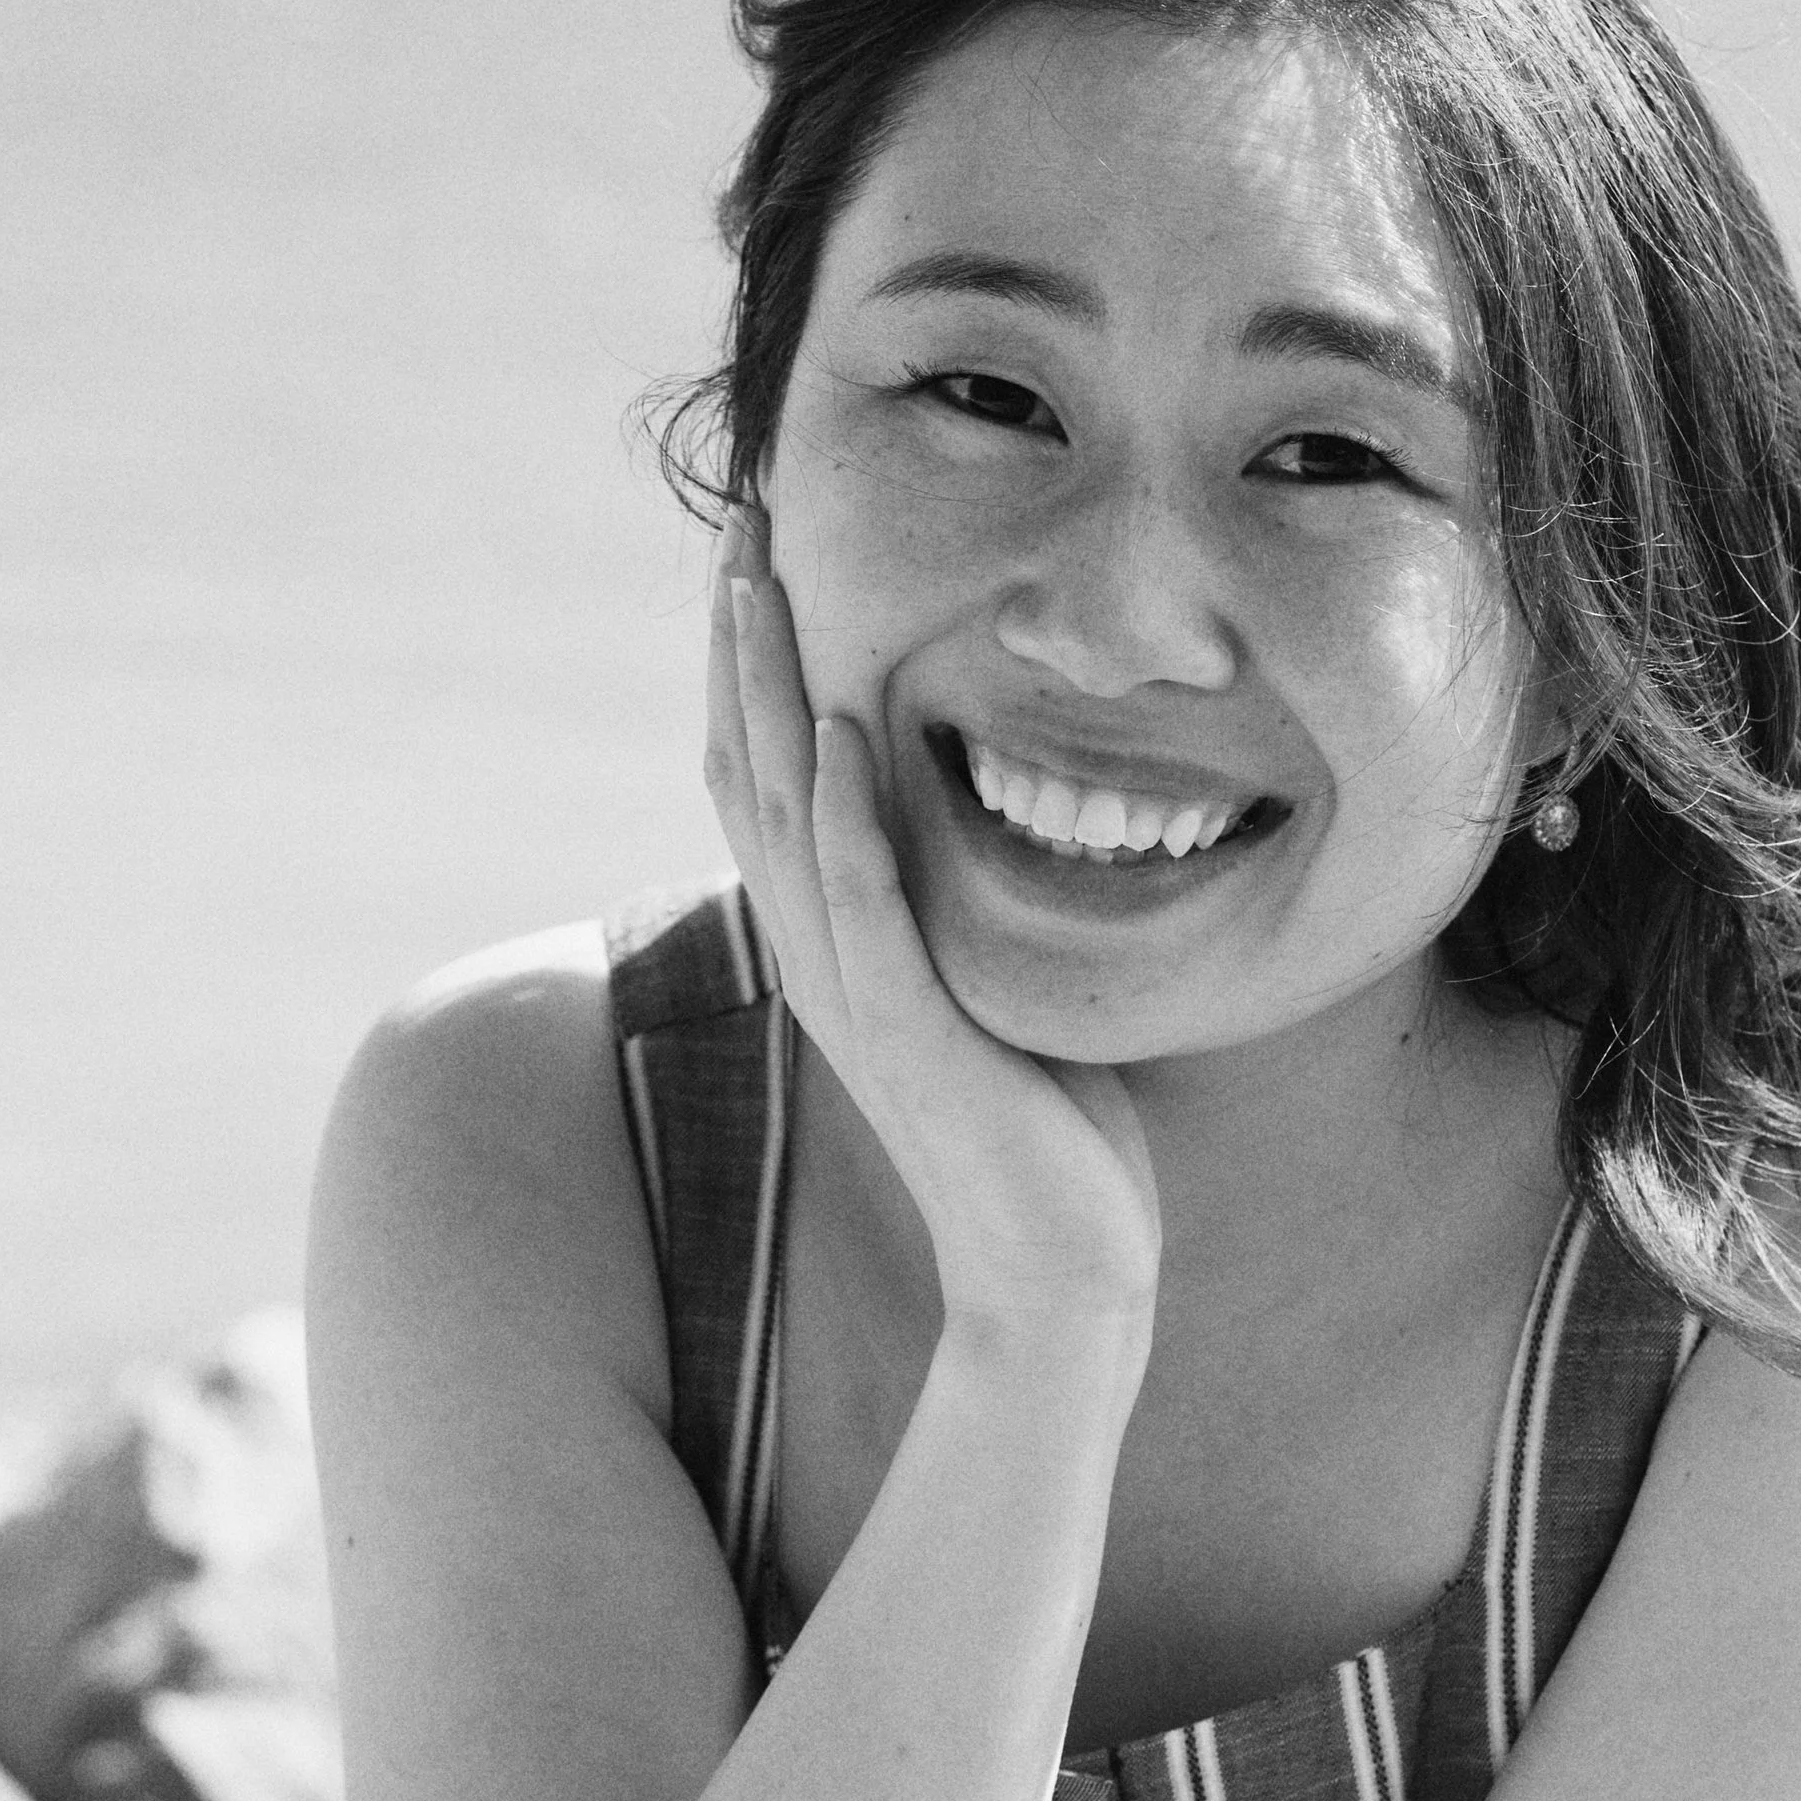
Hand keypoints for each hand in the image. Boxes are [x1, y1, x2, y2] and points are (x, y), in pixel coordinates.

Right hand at [708, 507, 1161, 1335]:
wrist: (1060, 1275)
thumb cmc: (1044, 1135)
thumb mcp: (990, 987)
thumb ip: (959, 907)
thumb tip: (988, 815)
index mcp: (837, 946)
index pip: (772, 782)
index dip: (756, 669)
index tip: (763, 557)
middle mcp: (824, 962)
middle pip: (753, 775)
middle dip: (747, 647)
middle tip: (741, 524)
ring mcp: (860, 1001)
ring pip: (789, 823)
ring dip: (775, 699)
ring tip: (763, 589)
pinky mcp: (916, 1041)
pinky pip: (869, 914)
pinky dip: (851, 824)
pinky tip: (847, 736)